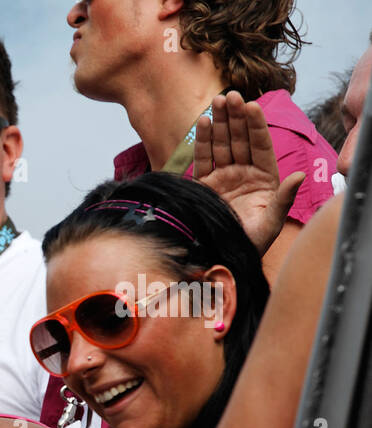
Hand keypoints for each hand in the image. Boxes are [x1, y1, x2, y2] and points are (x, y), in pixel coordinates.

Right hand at [193, 91, 303, 256]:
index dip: (256, 126)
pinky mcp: (204, 185)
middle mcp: (244, 174)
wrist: (221, 258)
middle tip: (231, 95)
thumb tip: (299, 176)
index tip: (252, 106)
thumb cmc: (250, 244)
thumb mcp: (271, 223)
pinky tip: (205, 122)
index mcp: (265, 179)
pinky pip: (203, 159)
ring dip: (220, 122)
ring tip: (217, 100)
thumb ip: (283, 199)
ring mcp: (223, 178)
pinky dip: (203, 141)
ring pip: (222, 144)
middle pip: (240, 139)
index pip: (260, 145)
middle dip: (236, 117)